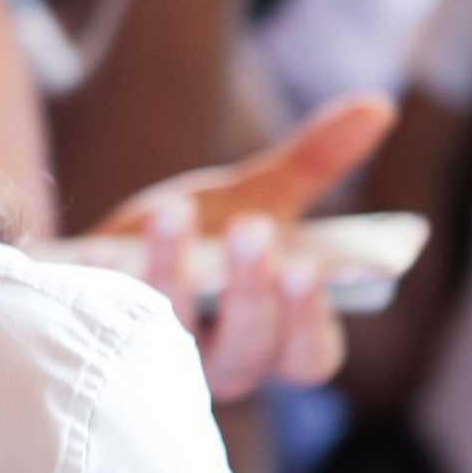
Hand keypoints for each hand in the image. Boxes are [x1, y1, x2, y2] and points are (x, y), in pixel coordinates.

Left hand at [97, 93, 395, 399]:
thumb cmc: (207, 237)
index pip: (310, 354)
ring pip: (175, 331)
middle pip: (250, 345)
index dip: (310, 316)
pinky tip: (96, 246)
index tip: (306, 264)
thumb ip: (312, 165)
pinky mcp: (107, 343)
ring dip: (174, 271)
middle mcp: (228, 364)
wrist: (118, 253)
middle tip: (251, 229)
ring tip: (174, 212)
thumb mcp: (259, 200)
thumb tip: (376, 108)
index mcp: (281, 341)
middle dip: (251, 287)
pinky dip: (103, 281)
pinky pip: (104, 323)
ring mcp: (164, 360)